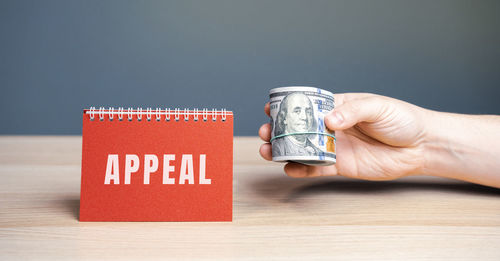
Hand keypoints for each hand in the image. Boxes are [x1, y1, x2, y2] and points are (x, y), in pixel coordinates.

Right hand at [259, 93, 428, 180]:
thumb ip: (352, 111)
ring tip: (268, 151)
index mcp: (339, 107)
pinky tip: (289, 168)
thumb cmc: (401, 120)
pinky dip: (301, 169)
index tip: (271, 108)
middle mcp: (333, 127)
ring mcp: (335, 147)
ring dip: (284, 150)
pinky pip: (316, 168)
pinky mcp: (341, 166)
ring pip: (303, 149)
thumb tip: (328, 120)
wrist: (420, 146)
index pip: (308, 105)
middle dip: (280, 130)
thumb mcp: (378, 107)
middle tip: (266, 132)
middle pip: (300, 128)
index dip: (289, 106)